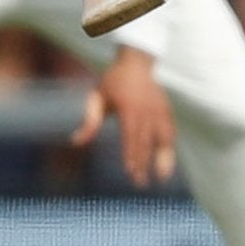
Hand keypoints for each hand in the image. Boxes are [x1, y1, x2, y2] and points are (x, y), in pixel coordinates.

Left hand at [71, 47, 176, 187]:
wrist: (136, 63)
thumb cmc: (112, 82)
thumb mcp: (97, 98)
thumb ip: (89, 122)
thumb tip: (75, 142)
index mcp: (129, 107)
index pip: (130, 135)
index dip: (131, 153)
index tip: (130, 171)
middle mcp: (146, 109)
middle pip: (145, 141)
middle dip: (142, 163)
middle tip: (139, 182)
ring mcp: (159, 110)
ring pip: (162, 139)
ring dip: (161, 159)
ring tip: (160, 178)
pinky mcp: (166, 110)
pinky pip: (170, 133)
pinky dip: (169, 149)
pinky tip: (167, 164)